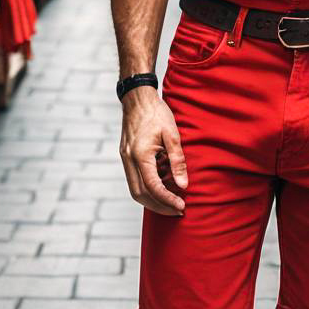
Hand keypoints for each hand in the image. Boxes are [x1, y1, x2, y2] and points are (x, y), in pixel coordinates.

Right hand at [118, 86, 188, 215]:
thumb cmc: (156, 113)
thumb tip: (183, 185)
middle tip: (178, 210)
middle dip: (159, 206)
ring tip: (172, 201)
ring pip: (135, 189)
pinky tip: (164, 183)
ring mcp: (125, 159)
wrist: (138, 98)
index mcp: (140, 155)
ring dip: (153, 199)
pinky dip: (149, 186)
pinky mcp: (126, 156)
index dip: (167, 200)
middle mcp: (129, 160)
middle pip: (140, 195)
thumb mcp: (172, 134)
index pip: (153, 187)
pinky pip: (135, 178)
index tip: (181, 206)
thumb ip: (177, 160)